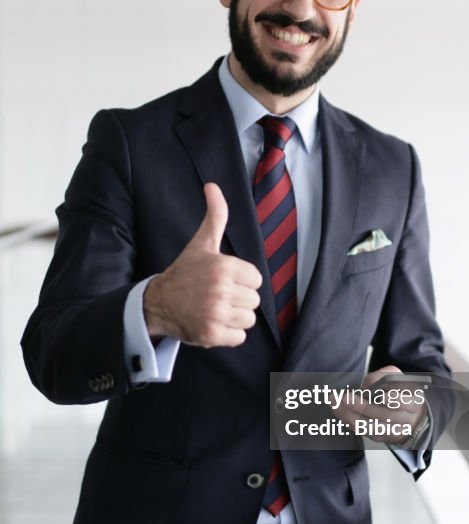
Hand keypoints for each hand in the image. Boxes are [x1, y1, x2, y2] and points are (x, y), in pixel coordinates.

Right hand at [143, 182, 261, 346]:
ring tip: (214, 308)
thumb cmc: (185, 272)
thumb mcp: (202, 243)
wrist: (157, 302)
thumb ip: (215, 216)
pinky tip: (212, 323)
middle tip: (216, 295)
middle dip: (238, 299)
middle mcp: (220, 290)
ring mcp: (215, 314)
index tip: (223, 279)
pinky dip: (228, 334)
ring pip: (248, 319)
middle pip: (254, 300)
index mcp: (223, 267)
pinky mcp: (211, 335)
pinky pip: (239, 337)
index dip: (242, 280)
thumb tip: (212, 185)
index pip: (256, 279)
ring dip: (234, 317)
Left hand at [335, 365, 429, 446]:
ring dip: (349, 415)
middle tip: (344, 397)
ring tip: (335, 403)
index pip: (404, 403)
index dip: (394, 400)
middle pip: (383, 416)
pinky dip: (347, 421)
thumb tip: (369, 382)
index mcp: (413, 403)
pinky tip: (337, 410)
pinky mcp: (379, 438)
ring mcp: (391, 432)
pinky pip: (362, 431)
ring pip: (369, 427)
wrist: (408, 417)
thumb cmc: (401, 394)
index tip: (382, 395)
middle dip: (362, 407)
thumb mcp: (399, 380)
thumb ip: (386, 376)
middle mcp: (404, 421)